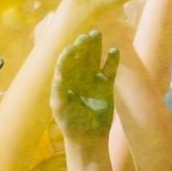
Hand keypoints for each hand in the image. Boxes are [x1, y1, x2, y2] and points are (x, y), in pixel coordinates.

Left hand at [50, 28, 117, 142]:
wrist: (88, 136)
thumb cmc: (70, 123)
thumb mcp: (60, 106)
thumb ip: (59, 88)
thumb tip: (58, 71)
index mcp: (64, 80)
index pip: (65, 62)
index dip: (68, 54)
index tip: (72, 48)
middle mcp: (77, 77)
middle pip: (80, 56)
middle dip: (82, 45)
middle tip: (85, 36)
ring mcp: (92, 79)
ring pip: (94, 58)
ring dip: (95, 46)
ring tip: (96, 34)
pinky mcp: (106, 85)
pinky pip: (109, 69)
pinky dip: (112, 60)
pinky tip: (113, 50)